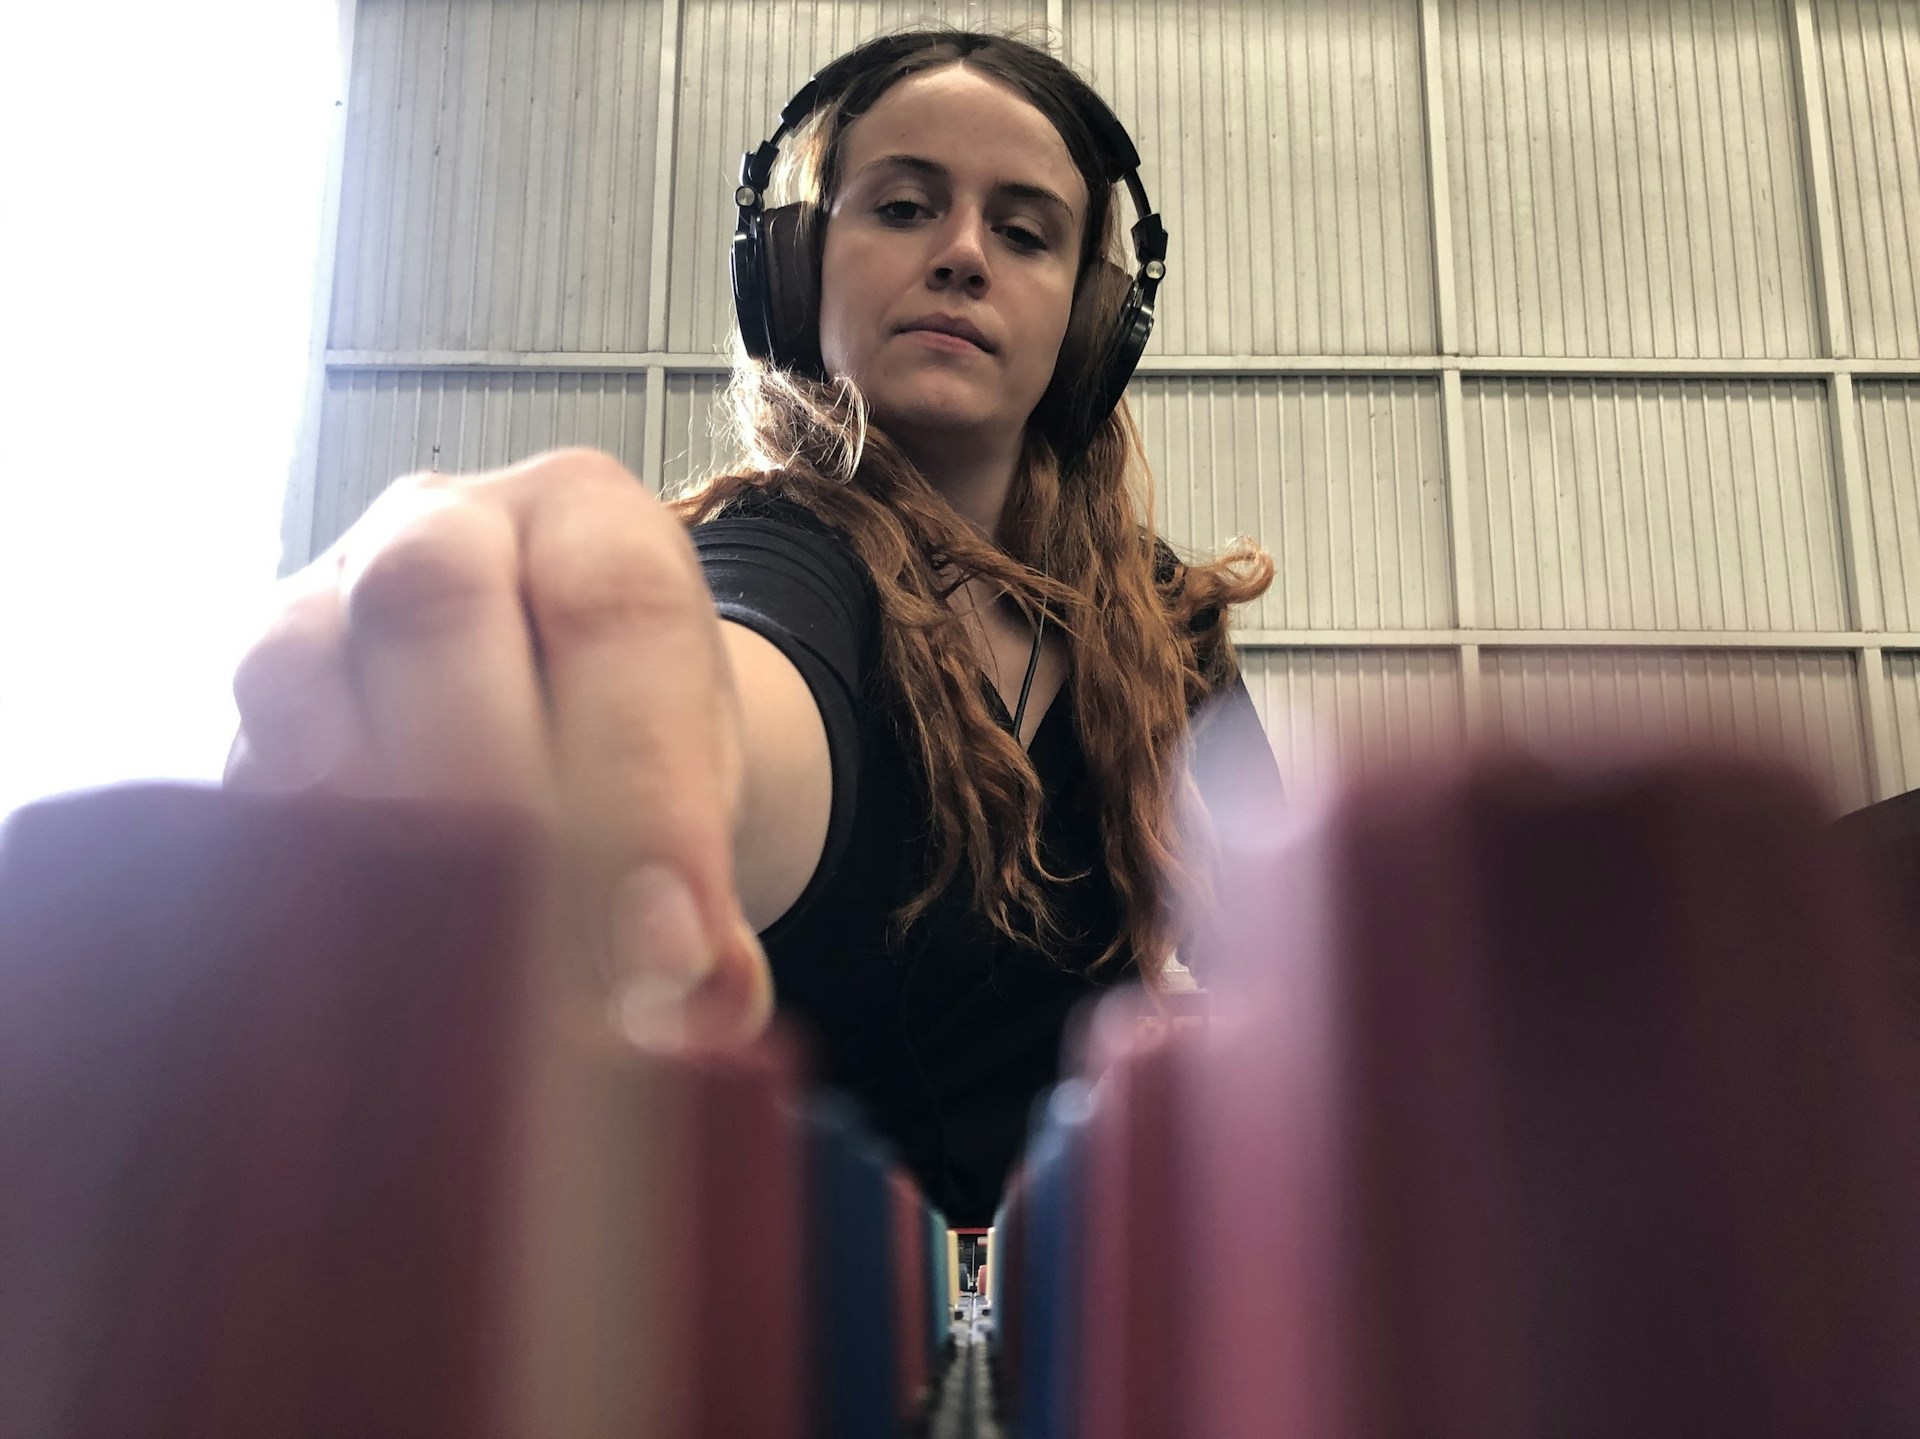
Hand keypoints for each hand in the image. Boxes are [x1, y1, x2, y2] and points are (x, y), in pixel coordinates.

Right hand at [228, 448, 770, 1043]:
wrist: (543, 710)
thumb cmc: (629, 742)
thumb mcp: (703, 794)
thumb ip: (711, 896)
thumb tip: (705, 1009)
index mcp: (588, 520)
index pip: (617, 609)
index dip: (643, 780)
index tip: (669, 949)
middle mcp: (443, 528)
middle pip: (435, 606)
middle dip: (493, 801)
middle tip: (551, 972)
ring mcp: (321, 599)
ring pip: (301, 673)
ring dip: (376, 838)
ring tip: (456, 983)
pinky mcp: (244, 701)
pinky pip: (237, 768)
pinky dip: (293, 870)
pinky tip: (361, 964)